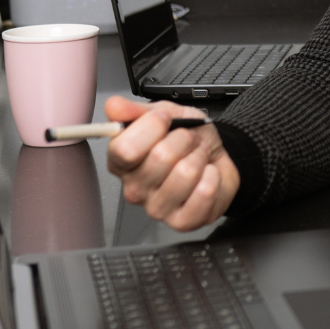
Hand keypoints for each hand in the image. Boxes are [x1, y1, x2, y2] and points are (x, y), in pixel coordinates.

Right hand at [102, 95, 239, 230]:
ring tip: (197, 158)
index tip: (164, 119)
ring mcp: (156, 208)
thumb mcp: (165, 114)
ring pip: (185, 173)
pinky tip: (206, 176)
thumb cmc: (188, 139)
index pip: (125, 148)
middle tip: (187, 141)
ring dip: (200, 157)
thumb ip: (137, 111)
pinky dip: (213, 176)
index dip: (153, 126)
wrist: (216, 157)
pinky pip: (204, 193)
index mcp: (121, 161)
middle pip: (160, 157)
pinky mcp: (181, 222)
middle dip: (184, 139)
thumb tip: (113, 106)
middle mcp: (133, 188)